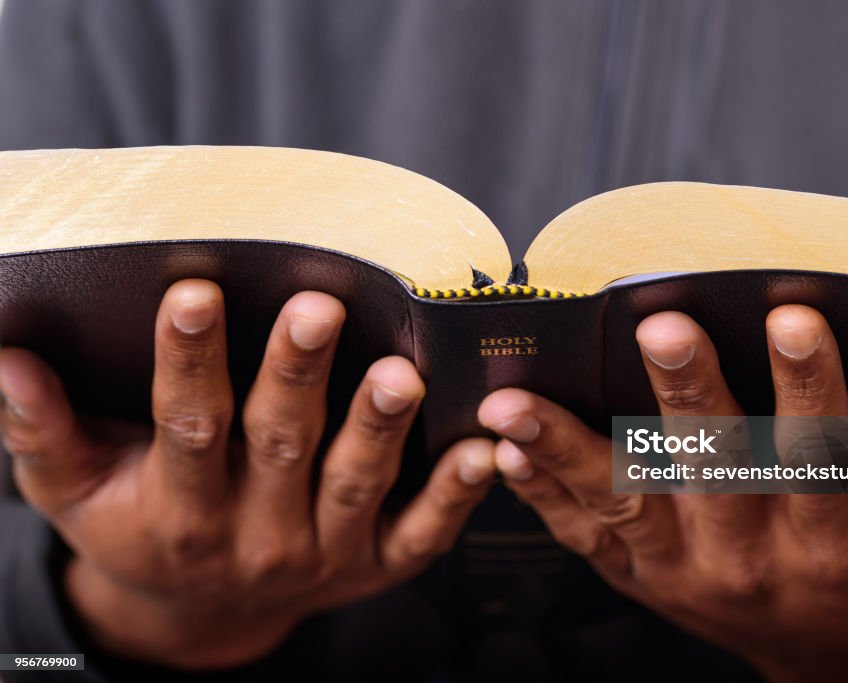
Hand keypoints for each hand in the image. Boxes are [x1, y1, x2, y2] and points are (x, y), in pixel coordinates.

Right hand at [0, 279, 495, 668]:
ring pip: (356, 483)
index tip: (192, 295)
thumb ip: (43, 431)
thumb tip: (7, 359)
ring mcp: (325, 551)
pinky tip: (482, 451)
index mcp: (180, 510)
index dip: (186, 361)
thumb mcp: (76, 490)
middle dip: (296, 374)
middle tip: (316, 309)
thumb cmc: (139, 527)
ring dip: (379, 427)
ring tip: (400, 373)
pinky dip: (454, 496)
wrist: (201, 612)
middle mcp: (256, 533)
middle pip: (279, 445)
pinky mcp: (378, 562)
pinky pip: (422, 533)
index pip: (186, 427)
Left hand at [479, 304, 847, 682]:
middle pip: (714, 472)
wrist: (841, 659)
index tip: (796, 319)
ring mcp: (682, 569)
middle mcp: (749, 557)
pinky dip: (540, 494)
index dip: (812, 389)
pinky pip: (582, 534)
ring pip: (623, 502)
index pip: (823, 459)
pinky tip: (500, 451)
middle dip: (690, 398)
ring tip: (516, 404)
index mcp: (834, 543)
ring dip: (567, 450)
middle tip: (665, 328)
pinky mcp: (638, 573)